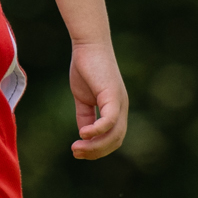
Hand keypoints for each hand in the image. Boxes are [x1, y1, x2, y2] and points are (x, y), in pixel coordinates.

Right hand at [69, 41, 126, 158]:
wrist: (88, 45)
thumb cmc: (85, 68)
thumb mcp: (83, 97)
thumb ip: (85, 116)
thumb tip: (84, 134)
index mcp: (116, 109)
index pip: (112, 138)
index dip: (96, 149)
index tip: (77, 151)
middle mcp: (122, 107)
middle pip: (115, 140)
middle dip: (95, 152)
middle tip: (76, 153)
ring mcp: (119, 102)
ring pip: (114, 134)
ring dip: (95, 145)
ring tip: (77, 147)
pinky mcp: (113, 95)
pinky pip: (109, 120)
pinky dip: (97, 130)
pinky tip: (83, 134)